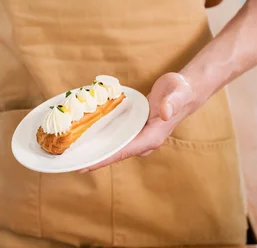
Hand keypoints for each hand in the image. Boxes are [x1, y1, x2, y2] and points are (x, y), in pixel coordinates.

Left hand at [81, 73, 199, 171]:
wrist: (185, 89)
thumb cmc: (181, 90)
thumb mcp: (177, 93)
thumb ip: (172, 103)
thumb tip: (165, 112)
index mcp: (152, 137)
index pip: (123, 152)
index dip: (104, 159)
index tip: (85, 165)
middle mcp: (144, 140)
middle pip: (115, 153)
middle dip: (95, 159)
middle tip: (71, 162)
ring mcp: (139, 136)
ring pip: (114, 146)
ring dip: (96, 150)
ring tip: (73, 153)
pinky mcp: (135, 129)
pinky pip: (116, 137)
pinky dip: (102, 138)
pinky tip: (86, 135)